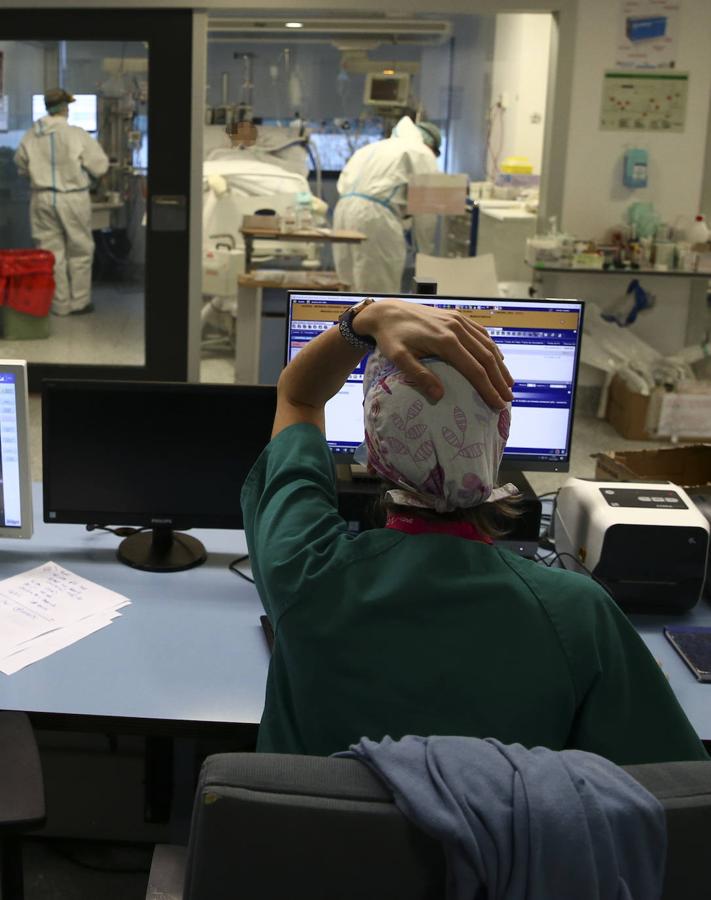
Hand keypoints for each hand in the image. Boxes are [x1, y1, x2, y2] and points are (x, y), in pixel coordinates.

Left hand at [354, 299, 514, 408]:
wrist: (386, 311)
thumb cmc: (390, 337)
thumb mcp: (399, 358)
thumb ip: (419, 375)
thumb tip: (440, 396)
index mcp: (445, 341)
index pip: (474, 369)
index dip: (488, 388)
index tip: (497, 404)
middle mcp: (456, 328)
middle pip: (486, 357)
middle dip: (499, 380)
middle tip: (508, 399)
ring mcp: (458, 320)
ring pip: (487, 344)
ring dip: (500, 365)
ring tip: (508, 384)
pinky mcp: (456, 316)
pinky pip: (480, 333)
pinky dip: (492, 348)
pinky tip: (497, 360)